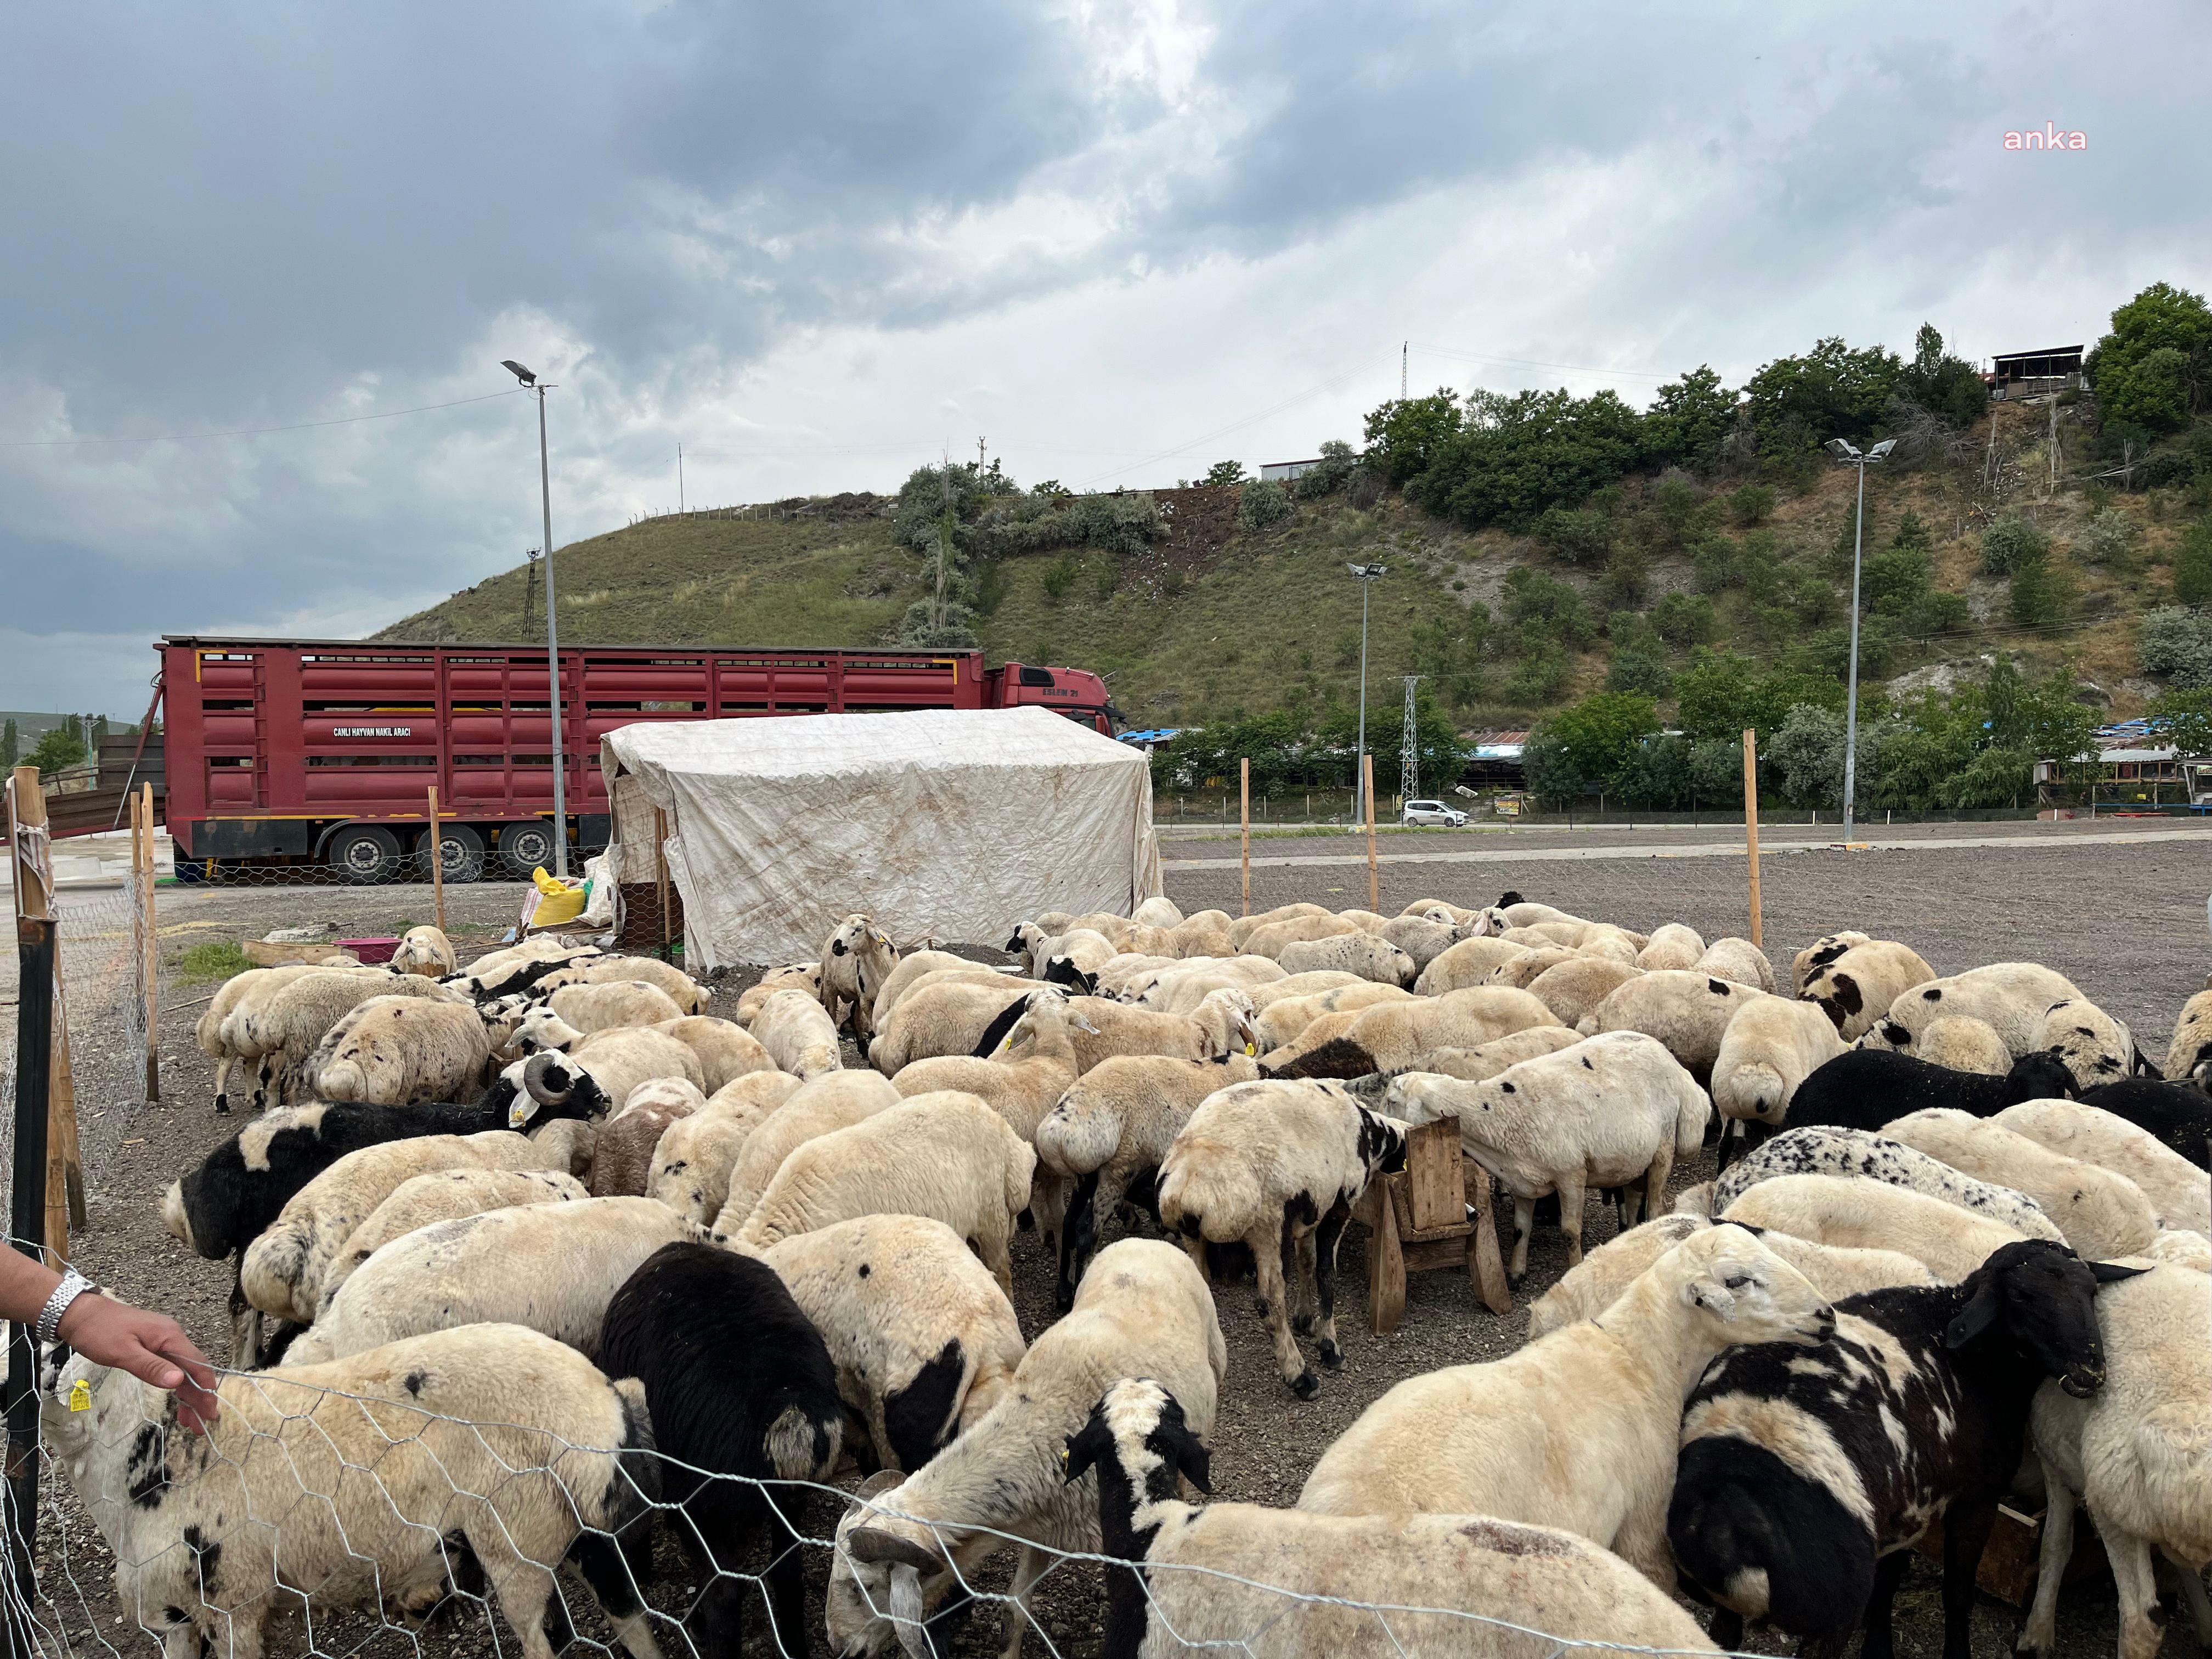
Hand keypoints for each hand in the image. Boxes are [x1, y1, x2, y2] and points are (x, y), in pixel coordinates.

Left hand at [57, 1296, 221, 1434]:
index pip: (198, 1365)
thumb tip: (178, 1381)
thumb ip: (151, 1367)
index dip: (206, 1390)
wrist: (81, 1313)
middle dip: (199, 1398)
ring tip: (189, 1421)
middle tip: (200, 1426)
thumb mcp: (123, 1352)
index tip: (209, 1413)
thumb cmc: (100, 1331)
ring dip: (188, 1396)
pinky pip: (171, 1367)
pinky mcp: (153, 1345)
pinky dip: (176, 1386)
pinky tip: (176, 1400)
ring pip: (183, 1371)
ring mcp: (163, 1341)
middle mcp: (172, 1338)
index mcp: (170, 1337)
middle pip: (193, 1371)